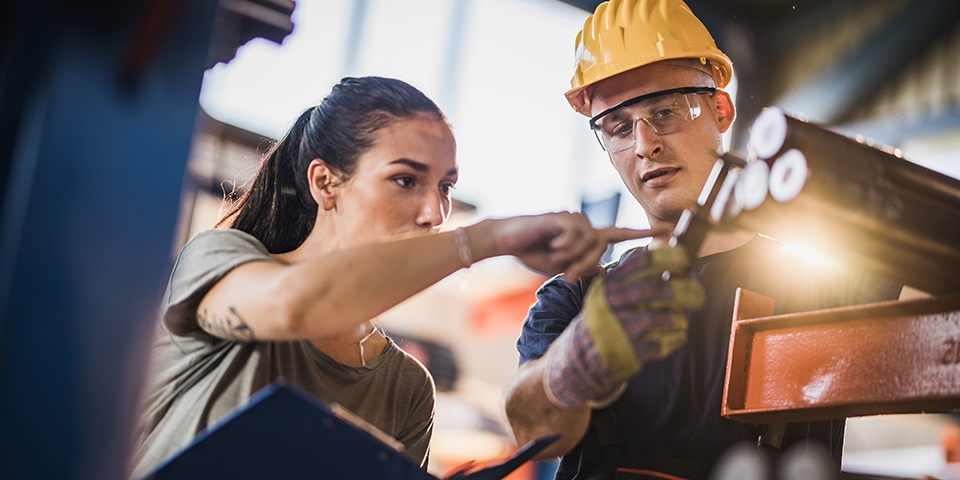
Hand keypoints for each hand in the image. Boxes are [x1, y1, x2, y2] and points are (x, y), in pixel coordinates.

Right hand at [490, 212, 663, 279]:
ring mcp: (574, 218)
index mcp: (587, 237)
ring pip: (589, 241)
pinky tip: (550, 242)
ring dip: (571, 255)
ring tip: (553, 254)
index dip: (644, 233)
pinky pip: (575, 234)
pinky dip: (563, 244)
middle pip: (602, 245)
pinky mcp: (563, 215)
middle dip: (585, 262)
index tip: (667, 231)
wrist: (507, 240)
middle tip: (566, 273)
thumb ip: (583, 267)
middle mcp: (585, 224)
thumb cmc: (534, 252)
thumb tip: (605, 273)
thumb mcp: (562, 266)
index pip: (620, 234)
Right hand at [542, 245, 704, 407]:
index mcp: (610, 284)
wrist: (582, 355)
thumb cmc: (605, 317)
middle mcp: (613, 303)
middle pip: (657, 290)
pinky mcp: (629, 352)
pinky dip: (674, 338)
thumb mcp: (610, 291)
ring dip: (678, 318)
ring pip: (661, 317)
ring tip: (681, 320)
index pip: (642, 262)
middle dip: (685, 290)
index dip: (668, 257)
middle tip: (700, 294)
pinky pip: (662, 342)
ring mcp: (620, 328)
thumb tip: (671, 253)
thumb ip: (633, 274)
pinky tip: (675, 336)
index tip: (685, 260)